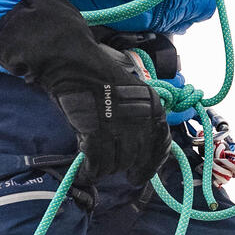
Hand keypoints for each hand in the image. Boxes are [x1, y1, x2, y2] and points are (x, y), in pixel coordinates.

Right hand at [0, 0, 166, 183]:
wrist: (73, 61)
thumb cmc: (97, 77)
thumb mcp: (129, 96)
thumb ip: (137, 121)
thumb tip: (136, 151)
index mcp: (153, 107)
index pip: (161, 146)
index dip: (150, 164)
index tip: (140, 174)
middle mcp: (141, 118)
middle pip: (137, 159)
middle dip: (126, 168)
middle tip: (114, 170)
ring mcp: (119, 126)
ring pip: (117, 164)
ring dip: (105, 168)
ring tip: (95, 163)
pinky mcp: (96, 131)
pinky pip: (97, 164)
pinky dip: (90, 172)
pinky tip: (85, 172)